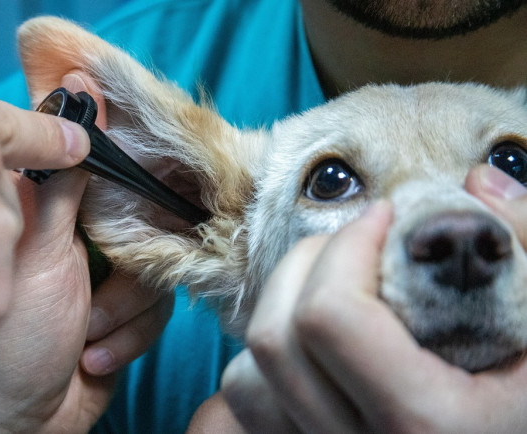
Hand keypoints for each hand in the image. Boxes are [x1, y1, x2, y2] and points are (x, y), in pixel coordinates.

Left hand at [0, 71, 169, 431]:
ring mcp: (102, 279)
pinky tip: (91, 356)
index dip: (128, 166)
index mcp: (50, 215)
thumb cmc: (10, 341)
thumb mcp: (39, 252)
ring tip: (84, 333)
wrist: (21, 422)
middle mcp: (78, 241)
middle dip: (130, 260)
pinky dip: (128, 335)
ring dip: (123, 309)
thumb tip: (76, 113)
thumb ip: (63, 186)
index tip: (152, 164)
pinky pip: (157, 308)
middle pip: (140, 218)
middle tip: (106, 277)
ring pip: (155, 266)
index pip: (100, 169)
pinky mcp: (123, 314)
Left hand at [220, 194, 526, 432]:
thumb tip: (478, 181)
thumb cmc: (526, 405)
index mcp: (423, 423)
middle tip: (357, 242)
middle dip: (308, 262)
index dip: (348, 245)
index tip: (385, 219)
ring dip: (280, 308)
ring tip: (336, 284)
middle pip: (274, 337)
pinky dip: (271, 355)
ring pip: (247, 373)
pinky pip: (250, 402)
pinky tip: (318, 338)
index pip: (329, 317)